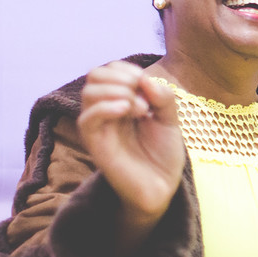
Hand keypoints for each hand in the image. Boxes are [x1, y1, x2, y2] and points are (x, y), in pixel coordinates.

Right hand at [77, 61, 185, 237]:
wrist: (161, 187)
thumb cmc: (163, 155)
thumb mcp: (170, 119)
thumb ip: (162, 96)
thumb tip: (144, 78)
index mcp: (121, 100)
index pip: (110, 69)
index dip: (127, 69)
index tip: (146, 85)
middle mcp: (106, 110)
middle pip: (95, 75)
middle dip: (120, 77)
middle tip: (141, 95)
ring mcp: (99, 126)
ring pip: (89, 92)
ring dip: (116, 90)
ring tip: (139, 108)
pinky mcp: (95, 143)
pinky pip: (87, 118)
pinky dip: (106, 107)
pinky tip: (127, 110)